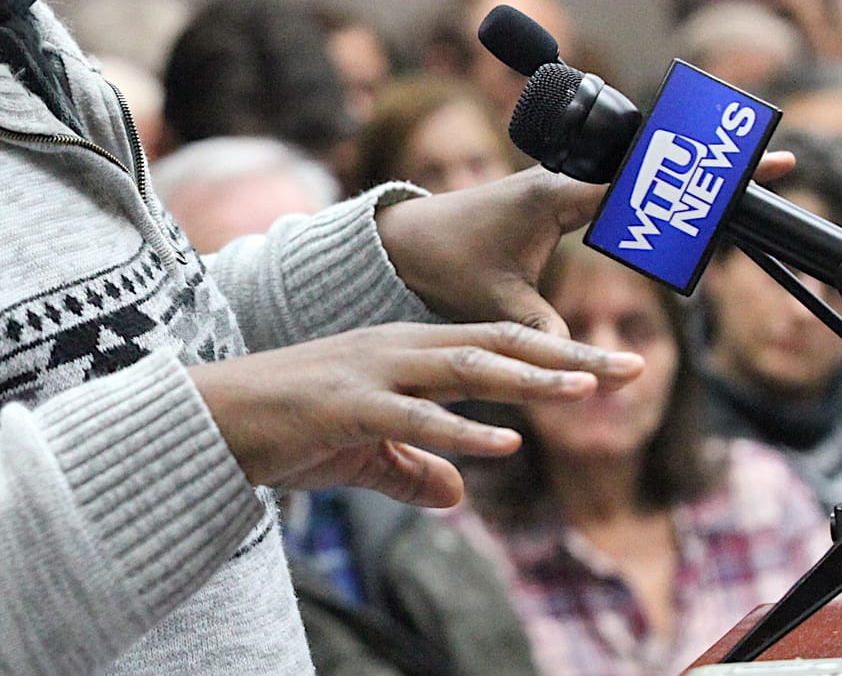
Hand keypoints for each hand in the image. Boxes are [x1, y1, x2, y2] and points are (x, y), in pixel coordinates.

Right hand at [188, 320, 642, 506]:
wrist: (211, 417)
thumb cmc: (286, 430)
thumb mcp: (363, 456)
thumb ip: (413, 470)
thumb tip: (459, 494)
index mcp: (407, 351)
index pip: (497, 346)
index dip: (557, 356)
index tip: (611, 368)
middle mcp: (399, 347)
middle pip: (499, 346)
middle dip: (567, 358)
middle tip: (630, 367)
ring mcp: (375, 371)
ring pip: (467, 368)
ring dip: (531, 381)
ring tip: (586, 391)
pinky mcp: (349, 404)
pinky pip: (416, 418)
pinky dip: (463, 429)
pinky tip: (504, 442)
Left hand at [375, 151, 795, 336]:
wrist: (406, 239)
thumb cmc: (447, 265)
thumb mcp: (499, 308)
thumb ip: (546, 337)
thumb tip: (590, 377)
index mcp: (558, 192)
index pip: (646, 181)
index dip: (702, 179)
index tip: (756, 167)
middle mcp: (568, 175)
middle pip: (660, 160)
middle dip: (718, 161)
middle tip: (780, 162)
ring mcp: (568, 178)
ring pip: (644, 165)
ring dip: (694, 170)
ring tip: (756, 170)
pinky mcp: (564, 190)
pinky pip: (624, 180)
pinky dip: (663, 185)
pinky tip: (698, 194)